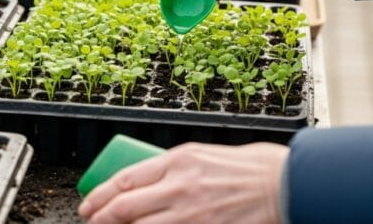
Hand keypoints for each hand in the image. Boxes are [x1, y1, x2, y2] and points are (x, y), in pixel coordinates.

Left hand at [78, 142, 287, 223]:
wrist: (284, 184)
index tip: (88, 204)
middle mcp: (179, 188)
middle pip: (124, 208)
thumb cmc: (247, 167)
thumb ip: (171, 167)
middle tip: (90, 222)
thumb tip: (143, 180)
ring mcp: (190, 214)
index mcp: (176, 161)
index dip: (98, 196)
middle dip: (100, 219)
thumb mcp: (200, 155)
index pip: (123, 180)